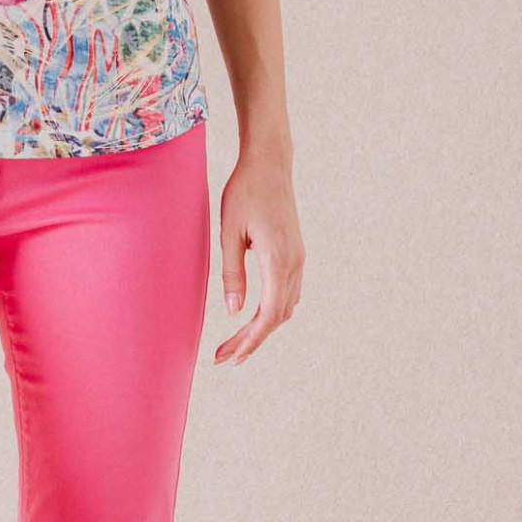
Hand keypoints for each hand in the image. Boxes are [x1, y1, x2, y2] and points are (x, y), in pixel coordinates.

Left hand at [213, 150, 303, 364]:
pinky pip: (288, 293)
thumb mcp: (228, 233)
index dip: (250, 340)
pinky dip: (271, 312)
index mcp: (278, 261)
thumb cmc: (244, 192)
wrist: (270, 164)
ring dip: (261, 328)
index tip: (231, 357)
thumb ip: (232, 273)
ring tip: (234, 343)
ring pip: (285, 307)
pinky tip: (253, 317)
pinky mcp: (295, 253)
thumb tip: (234, 312)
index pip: (268, 315)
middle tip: (223, 357)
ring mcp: (298, 258)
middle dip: (251, 341)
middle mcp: (294, 264)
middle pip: (276, 317)